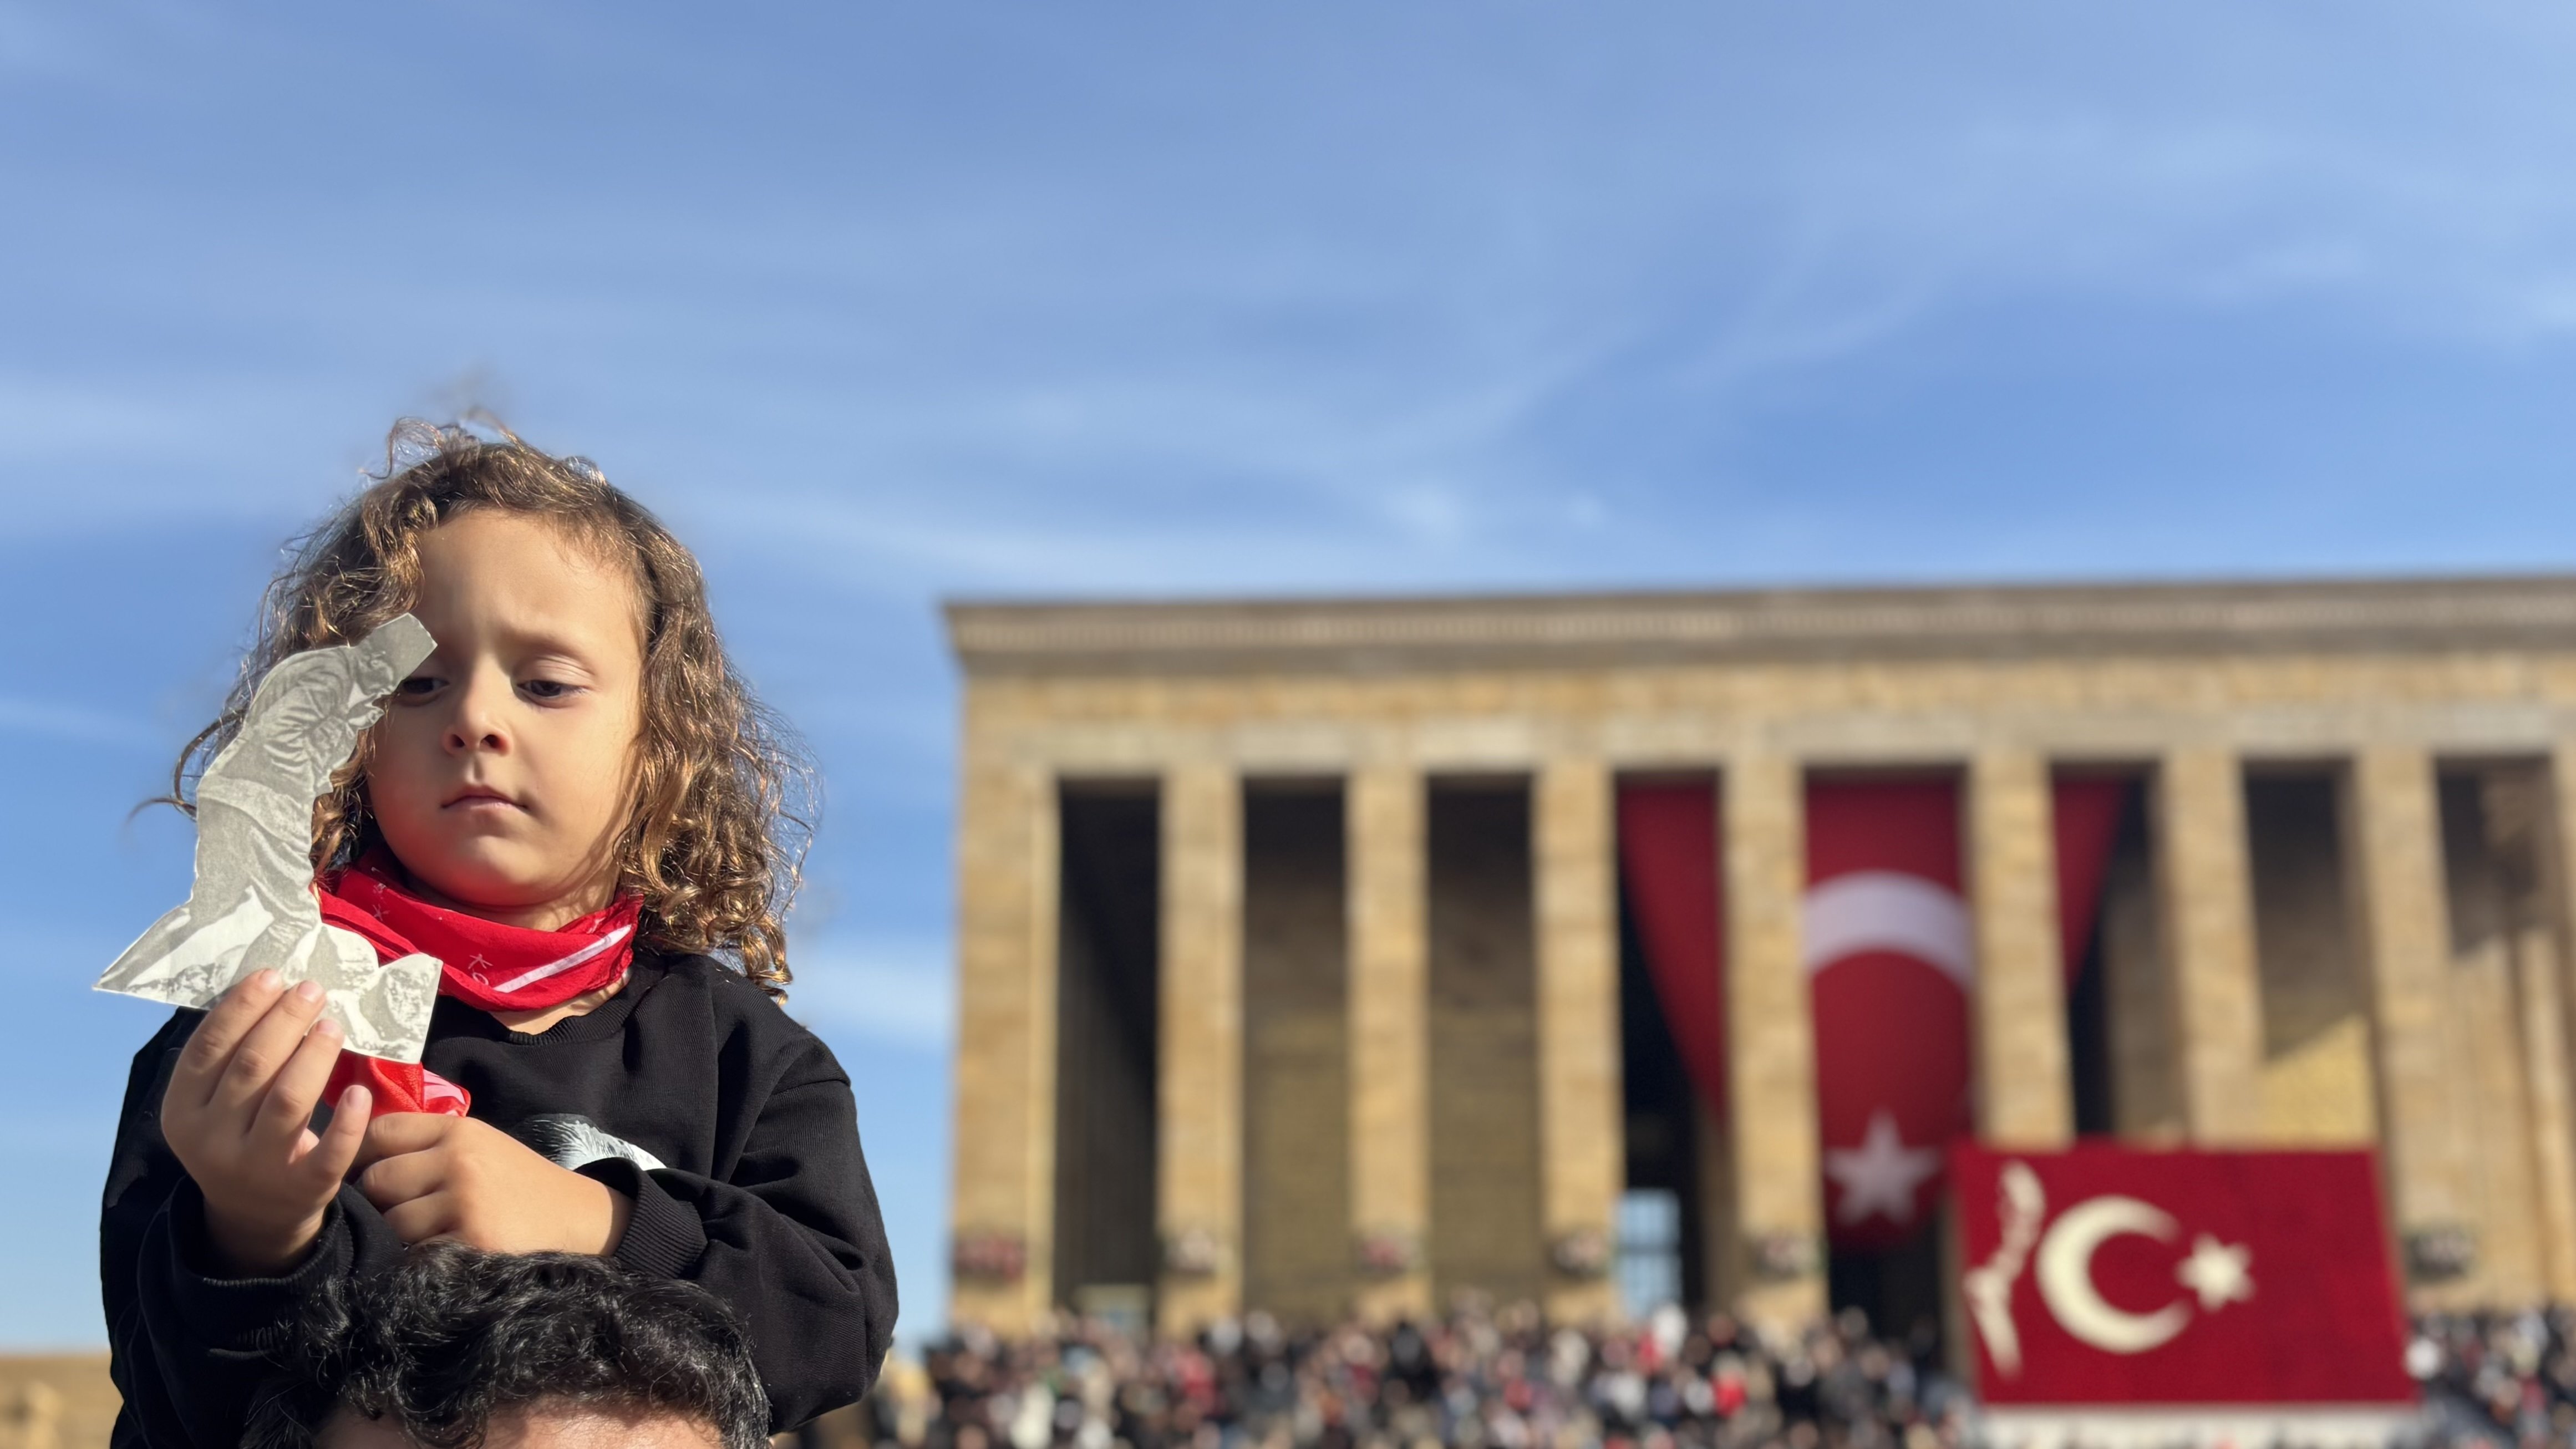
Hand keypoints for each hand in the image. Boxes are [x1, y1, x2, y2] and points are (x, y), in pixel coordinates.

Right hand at [160, 970, 371, 1275]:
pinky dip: (348, 1121)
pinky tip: (360, 1091)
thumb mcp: (215, 1104)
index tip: (272, 974)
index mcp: (182, 1113)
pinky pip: (330, 1152)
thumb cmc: (240, 1136)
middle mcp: (212, 1141)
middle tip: (312, 989)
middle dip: (285, 1020)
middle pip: (252, 1067)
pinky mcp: (303, 1188)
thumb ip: (230, 1056)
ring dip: (314, 1055)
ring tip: (332, 1024)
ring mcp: (256, 1167)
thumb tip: (266, 985)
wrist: (256, 1215)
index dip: (241, 1008)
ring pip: (288, 1100)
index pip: (208, 1049)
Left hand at [354, 1114, 632, 1254]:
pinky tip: (438, 1258)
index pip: (382, 1131)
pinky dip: (420, 1260)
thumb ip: (429, 1145)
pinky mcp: (472, 1241)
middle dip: (378, 1203)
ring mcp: (465, 1201)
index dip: (360, 1154)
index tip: (361, 1176)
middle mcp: (459, 1159)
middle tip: (395, 1215)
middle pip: (377, 1179)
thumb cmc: (519, 1182)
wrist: (576, 1217)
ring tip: (424, 1237)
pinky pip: (416, 1254)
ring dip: (399, 1236)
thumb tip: (357, 1161)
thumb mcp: (481, 1146)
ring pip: (392, 1221)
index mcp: (459, 1130)